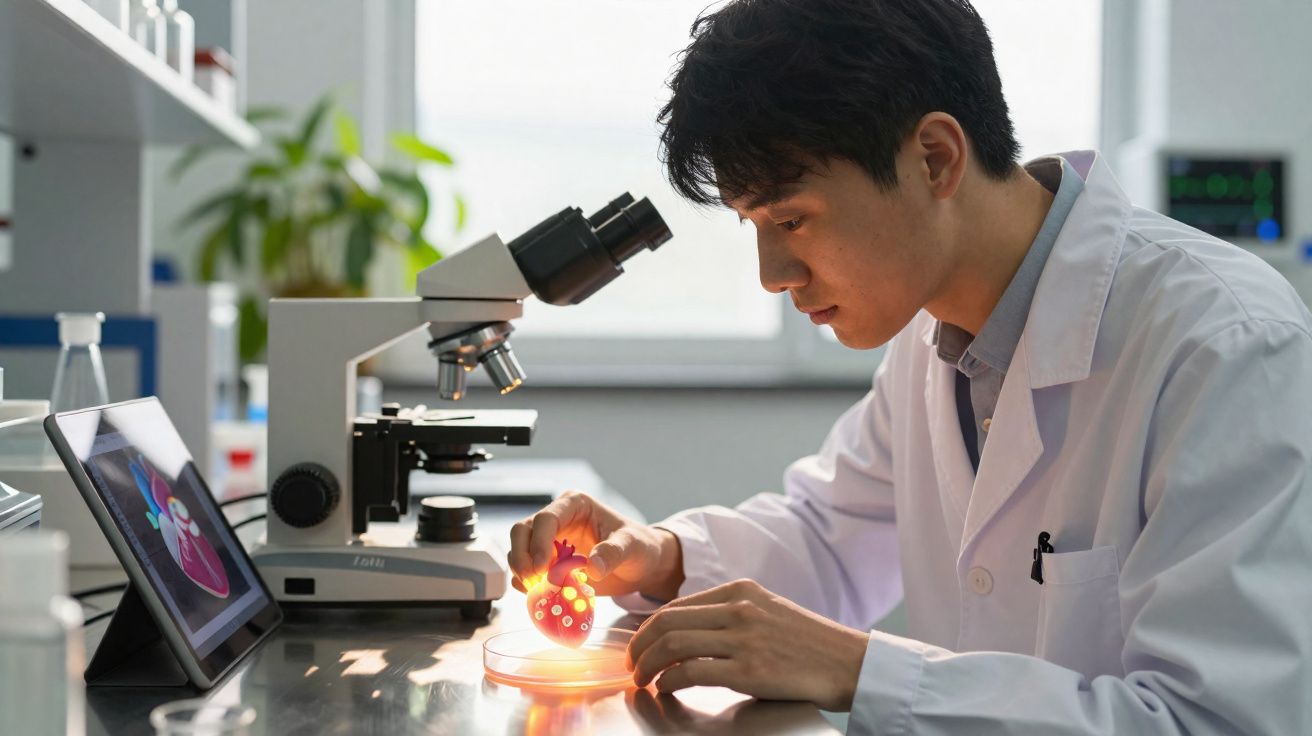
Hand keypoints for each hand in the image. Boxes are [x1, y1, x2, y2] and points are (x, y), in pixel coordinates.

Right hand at [507, 490, 683, 598]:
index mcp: (575, 505)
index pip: (546, 518)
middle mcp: (557, 520)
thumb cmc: (638, 547)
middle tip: (532, 581)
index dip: (539, 542)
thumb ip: (613, 553)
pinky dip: (527, 584)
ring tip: (539, 590)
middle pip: (522, 531)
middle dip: (521, 556)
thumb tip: (593, 568)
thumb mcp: (632, 546)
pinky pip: (527, 571)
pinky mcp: (548, 563)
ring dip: (522, 571)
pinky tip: (541, 595)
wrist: (640, 566)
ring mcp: (549, 541)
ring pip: (519, 550)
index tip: (542, 568)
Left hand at [625, 579, 870, 711]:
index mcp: (741, 591)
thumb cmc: (810, 643)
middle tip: (633, 664)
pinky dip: (669, 681)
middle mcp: (739, 609)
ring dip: (649, 665)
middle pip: (666, 622)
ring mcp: (743, 639)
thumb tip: (688, 633)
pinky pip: (692, 672)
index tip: (640, 644)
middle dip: (640, 645)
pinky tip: (666, 689)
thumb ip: (732, 615)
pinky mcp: (749, 671)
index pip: (677, 605)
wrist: (850, 662)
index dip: (649, 626)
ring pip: (673, 645)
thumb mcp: (768, 612)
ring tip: (643, 680)